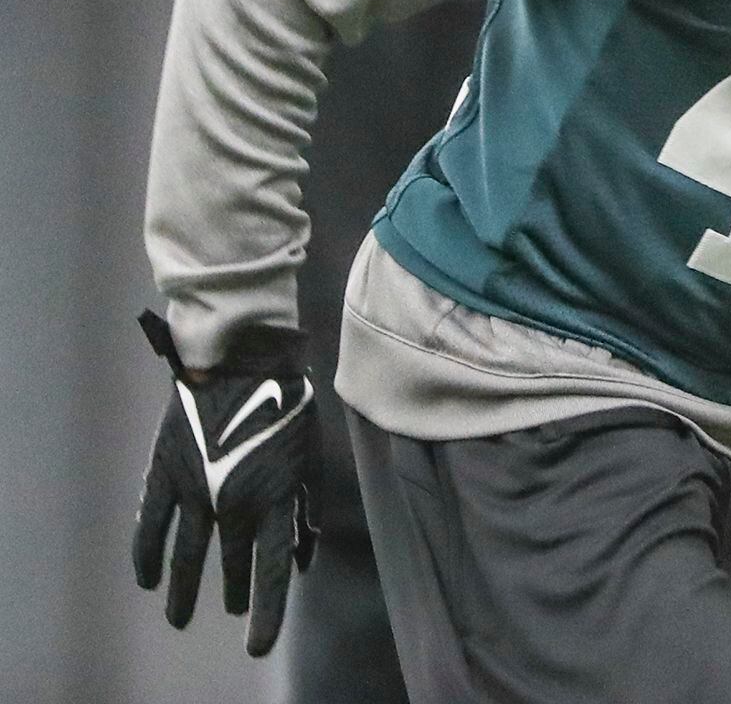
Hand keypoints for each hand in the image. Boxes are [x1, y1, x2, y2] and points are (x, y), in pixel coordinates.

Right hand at [132, 310, 320, 655]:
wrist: (242, 358)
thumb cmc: (287, 403)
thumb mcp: (310, 457)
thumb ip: (305, 507)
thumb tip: (303, 554)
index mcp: (274, 499)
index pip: (270, 572)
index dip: (265, 613)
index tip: (256, 647)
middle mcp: (232, 502)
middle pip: (230, 565)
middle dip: (234, 592)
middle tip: (234, 608)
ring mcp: (194, 490)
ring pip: (186, 557)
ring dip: (184, 590)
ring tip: (180, 617)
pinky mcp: (165, 472)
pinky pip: (150, 526)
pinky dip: (147, 555)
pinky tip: (147, 579)